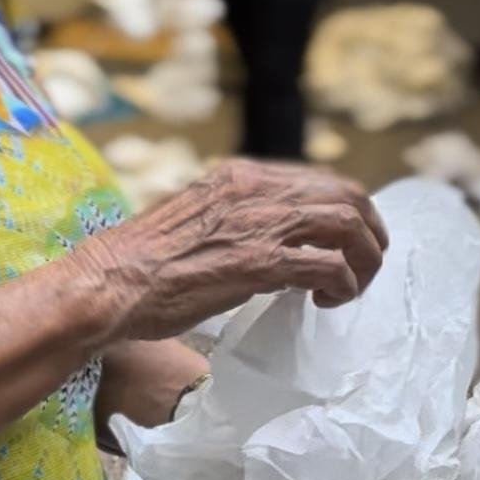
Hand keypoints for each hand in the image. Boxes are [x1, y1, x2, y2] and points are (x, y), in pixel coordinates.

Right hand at [73, 160, 388, 342]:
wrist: (109, 283)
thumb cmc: (139, 266)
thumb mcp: (192, 222)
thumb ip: (229, 221)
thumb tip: (255, 241)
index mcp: (238, 177)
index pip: (317, 180)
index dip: (344, 211)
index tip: (342, 243)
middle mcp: (256, 189)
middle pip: (347, 194)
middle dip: (369, 232)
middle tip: (363, 266)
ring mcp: (260, 224)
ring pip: (349, 224)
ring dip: (364, 259)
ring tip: (351, 288)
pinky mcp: (261, 262)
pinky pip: (329, 265)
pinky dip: (343, 284)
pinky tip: (326, 302)